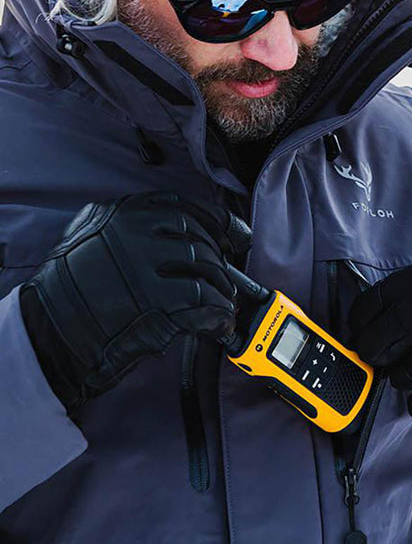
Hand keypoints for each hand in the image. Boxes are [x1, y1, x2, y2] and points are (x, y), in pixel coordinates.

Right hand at [20, 191, 250, 411]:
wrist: (48, 335)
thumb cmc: (69, 292)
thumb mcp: (91, 237)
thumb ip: (131, 226)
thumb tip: (182, 232)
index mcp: (122, 213)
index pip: (186, 208)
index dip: (218, 222)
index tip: (231, 236)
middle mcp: (135, 233)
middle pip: (200, 239)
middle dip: (219, 261)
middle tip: (225, 279)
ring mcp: (147, 267)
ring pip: (207, 268)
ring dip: (223, 288)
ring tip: (224, 301)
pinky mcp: (158, 303)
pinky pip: (206, 302)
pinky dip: (219, 314)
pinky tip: (219, 322)